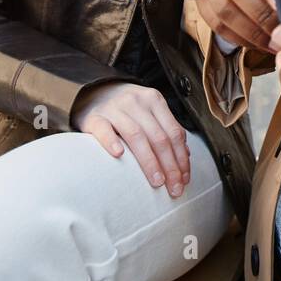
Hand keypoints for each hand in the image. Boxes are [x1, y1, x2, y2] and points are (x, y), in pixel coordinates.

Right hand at [70, 83, 190, 196]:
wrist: (94, 92)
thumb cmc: (127, 109)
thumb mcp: (149, 112)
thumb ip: (166, 130)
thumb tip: (186, 156)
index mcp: (155, 100)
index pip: (174, 133)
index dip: (181, 158)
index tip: (184, 179)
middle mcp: (137, 102)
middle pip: (159, 137)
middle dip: (170, 166)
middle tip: (174, 188)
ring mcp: (115, 108)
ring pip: (136, 135)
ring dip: (149, 161)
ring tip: (156, 181)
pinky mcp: (94, 117)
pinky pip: (104, 130)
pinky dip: (112, 142)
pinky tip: (119, 155)